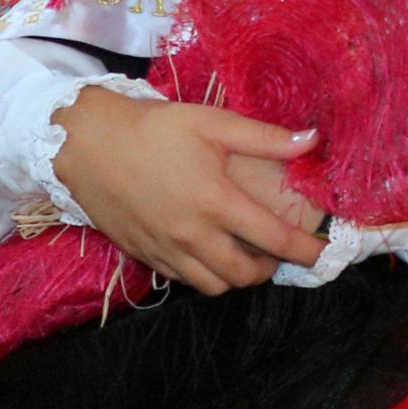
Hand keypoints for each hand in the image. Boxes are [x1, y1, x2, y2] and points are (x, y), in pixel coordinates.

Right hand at [47, 86, 327, 292]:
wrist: (86, 144)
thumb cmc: (154, 129)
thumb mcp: (213, 122)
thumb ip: (265, 137)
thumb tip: (313, 140)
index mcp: (216, 202)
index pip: (273, 239)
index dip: (304, 250)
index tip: (321, 251)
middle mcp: (192, 235)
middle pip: (243, 275)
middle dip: (269, 269)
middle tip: (278, 251)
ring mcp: (164, 249)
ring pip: (212, 286)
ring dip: (236, 276)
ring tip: (246, 254)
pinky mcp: (142, 254)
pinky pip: (182, 279)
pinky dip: (202, 274)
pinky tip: (208, 251)